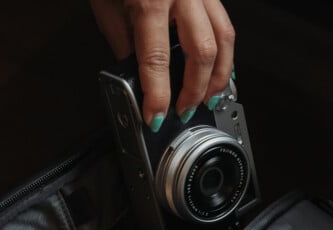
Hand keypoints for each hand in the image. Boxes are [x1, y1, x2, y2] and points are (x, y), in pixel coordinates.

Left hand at [91, 0, 234, 130]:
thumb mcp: (107, 6)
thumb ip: (124, 42)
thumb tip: (135, 76)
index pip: (156, 60)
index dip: (157, 94)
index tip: (154, 115)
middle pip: (203, 52)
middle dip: (195, 89)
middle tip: (184, 110)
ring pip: (225, 39)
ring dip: (219, 75)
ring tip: (208, 97)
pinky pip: (224, 24)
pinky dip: (224, 52)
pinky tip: (219, 70)